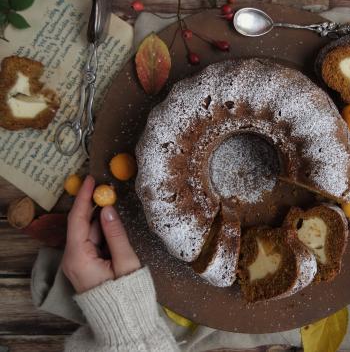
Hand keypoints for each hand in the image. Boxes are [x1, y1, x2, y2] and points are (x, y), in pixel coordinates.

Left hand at [62, 175, 140, 292]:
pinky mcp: (84, 266)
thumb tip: (107, 209)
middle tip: (106, 188)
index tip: (89, 180)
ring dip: (99, 219)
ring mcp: (77, 263)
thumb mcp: (126, 261)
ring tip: (112, 203)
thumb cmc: (126, 293)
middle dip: (93, 206)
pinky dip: (101, 231)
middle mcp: (72, 259)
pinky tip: (112, 223)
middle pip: (81, 225)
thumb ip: (116, 234)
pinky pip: (91, 242)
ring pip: (87, 233)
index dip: (83, 198)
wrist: (122, 320)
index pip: (77, 220)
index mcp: (79, 258)